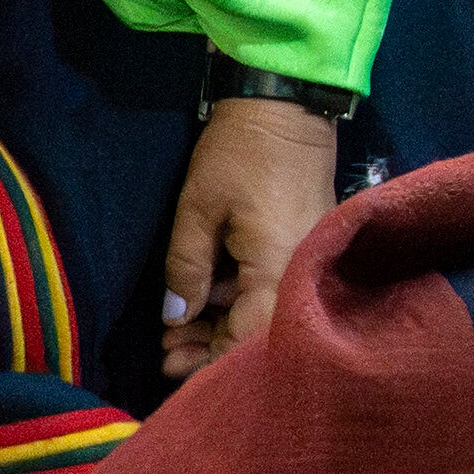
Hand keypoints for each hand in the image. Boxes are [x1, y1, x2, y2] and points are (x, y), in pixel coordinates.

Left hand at [160, 96, 339, 381]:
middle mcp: (299, 271)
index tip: (171, 364)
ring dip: (223, 324)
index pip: (247, 334)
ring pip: (265, 311)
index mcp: (276, 266)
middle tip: (169, 353)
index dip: (210, 357)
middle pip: (259, 330)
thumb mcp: (198, 208)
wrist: (286, 109)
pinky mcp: (303, 247)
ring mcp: (305, 259)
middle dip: (212, 347)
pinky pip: (272, 288)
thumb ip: (187, 267)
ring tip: (179, 329)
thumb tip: (175, 317)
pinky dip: (240, 301)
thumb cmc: (239, 154)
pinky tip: (208, 302)